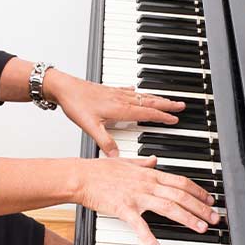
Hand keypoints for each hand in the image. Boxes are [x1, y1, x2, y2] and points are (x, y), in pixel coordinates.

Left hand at [45, 72, 185, 156]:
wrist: (63, 87)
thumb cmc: (75, 104)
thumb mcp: (90, 127)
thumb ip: (105, 142)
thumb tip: (116, 157)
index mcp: (120, 108)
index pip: (147, 113)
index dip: (162, 116)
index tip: (175, 118)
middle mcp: (121, 99)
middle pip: (149, 102)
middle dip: (167, 104)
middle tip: (181, 105)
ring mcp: (116, 93)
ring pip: (142, 96)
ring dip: (156, 98)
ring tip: (167, 99)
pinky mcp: (109, 90)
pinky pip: (129, 91)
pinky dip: (137, 92)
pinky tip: (136, 91)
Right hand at [74, 156, 219, 244]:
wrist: (80, 176)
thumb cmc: (100, 170)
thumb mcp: (126, 162)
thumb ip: (143, 162)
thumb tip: (155, 160)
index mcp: (149, 174)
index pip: (180, 181)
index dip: (198, 191)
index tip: (209, 200)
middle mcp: (146, 184)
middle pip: (180, 195)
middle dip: (200, 207)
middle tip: (213, 218)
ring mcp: (136, 196)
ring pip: (168, 206)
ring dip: (187, 218)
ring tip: (201, 228)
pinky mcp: (123, 208)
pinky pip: (139, 224)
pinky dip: (149, 237)